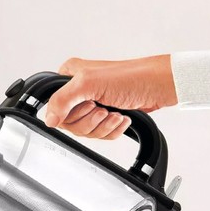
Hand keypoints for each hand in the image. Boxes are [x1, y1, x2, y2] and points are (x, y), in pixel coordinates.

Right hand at [44, 55, 177, 138]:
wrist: (160, 86)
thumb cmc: (132, 77)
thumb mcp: (90, 84)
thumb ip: (63, 100)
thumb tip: (49, 120)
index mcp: (68, 76)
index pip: (55, 107)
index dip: (72, 114)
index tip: (88, 106)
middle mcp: (78, 90)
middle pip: (70, 123)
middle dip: (90, 122)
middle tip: (103, 109)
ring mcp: (92, 103)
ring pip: (85, 131)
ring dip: (103, 126)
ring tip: (115, 113)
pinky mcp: (105, 115)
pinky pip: (99, 134)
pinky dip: (112, 130)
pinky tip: (121, 117)